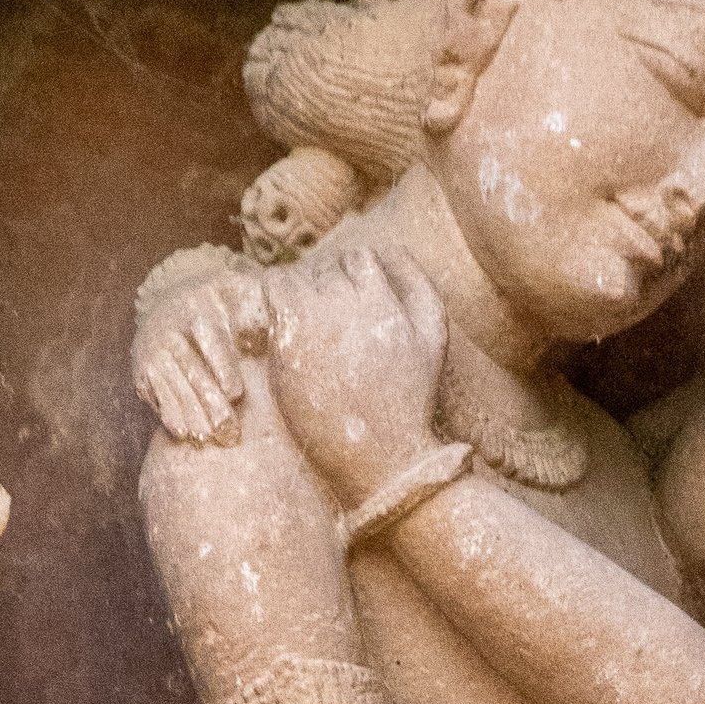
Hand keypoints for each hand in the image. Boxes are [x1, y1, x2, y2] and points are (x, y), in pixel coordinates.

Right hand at [132, 262, 267, 447]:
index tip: (235, 392)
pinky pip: (155, 394)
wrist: (166, 309)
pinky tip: (183, 433)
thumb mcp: (234, 295)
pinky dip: (169, 414)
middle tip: (230, 431)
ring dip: (191, 415)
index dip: (221, 366)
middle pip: (191, 369)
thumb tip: (282, 305)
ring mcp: (153, 352)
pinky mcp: (142, 371)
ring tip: (209, 439)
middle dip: (210, 402)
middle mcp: (170, 331)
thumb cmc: (216, 309)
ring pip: (173, 386)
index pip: (209, 338)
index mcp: (197, 310)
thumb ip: (257, 305)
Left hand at [265, 238, 449, 518]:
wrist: (385, 455)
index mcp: (383, 298)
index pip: (359, 257)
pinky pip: (271, 291)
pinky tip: (285, 327)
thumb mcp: (433, 335)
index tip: (355, 312)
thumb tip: (390, 248)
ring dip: (299, 293)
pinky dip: (276, 299)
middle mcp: (347, 302)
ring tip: (307, 326)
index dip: (356, 281)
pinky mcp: (288, 341)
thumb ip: (417, 282)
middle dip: (327, 291)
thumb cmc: (410, 398)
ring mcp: (315, 320)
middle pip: (326, 268)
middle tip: (330, 329)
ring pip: (296, 276)